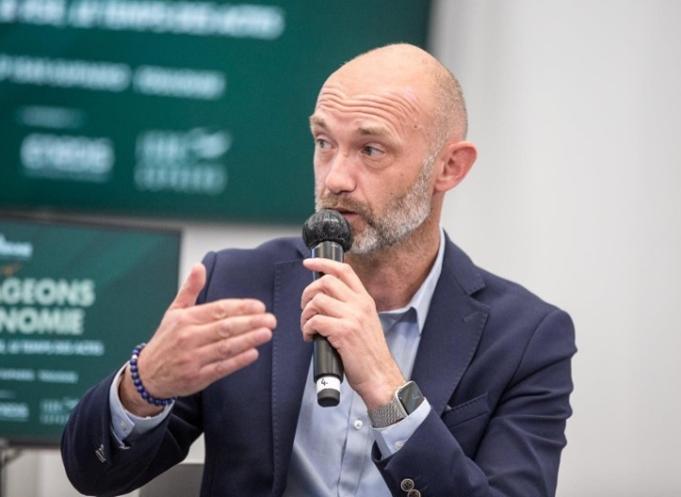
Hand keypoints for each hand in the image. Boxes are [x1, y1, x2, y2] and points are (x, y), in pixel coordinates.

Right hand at [120, 263, 275, 415]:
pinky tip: (253, 353)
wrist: (147, 376)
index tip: (259, 306)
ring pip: (225, 347)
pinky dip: (238, 360)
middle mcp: (189, 338)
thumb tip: (199, 267)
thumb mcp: (174, 312)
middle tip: (271, 319)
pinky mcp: (197, 377)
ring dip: (248, 340)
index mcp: (185, 319)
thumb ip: (190, 289)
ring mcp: (193, 359)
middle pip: (225, 328)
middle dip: (251, 323)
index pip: (218, 310)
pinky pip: (221, 368)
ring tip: (266, 333)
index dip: (240, 307)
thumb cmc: (166, 340)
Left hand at [300, 258, 403, 409]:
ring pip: (317, 300)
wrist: (380, 376)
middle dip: (307, 293)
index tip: (308, 263)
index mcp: (365, 300)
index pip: (344, 270)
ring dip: (305, 314)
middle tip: (305, 309)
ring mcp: (352, 317)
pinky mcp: (343, 332)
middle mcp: (360, 305)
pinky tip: (310, 337)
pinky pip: (315, 321)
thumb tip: (324, 298)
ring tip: (307, 327)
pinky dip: (306, 329)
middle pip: (325, 282)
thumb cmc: (368, 354)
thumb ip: (350, 308)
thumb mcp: (365, 323)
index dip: (323, 263)